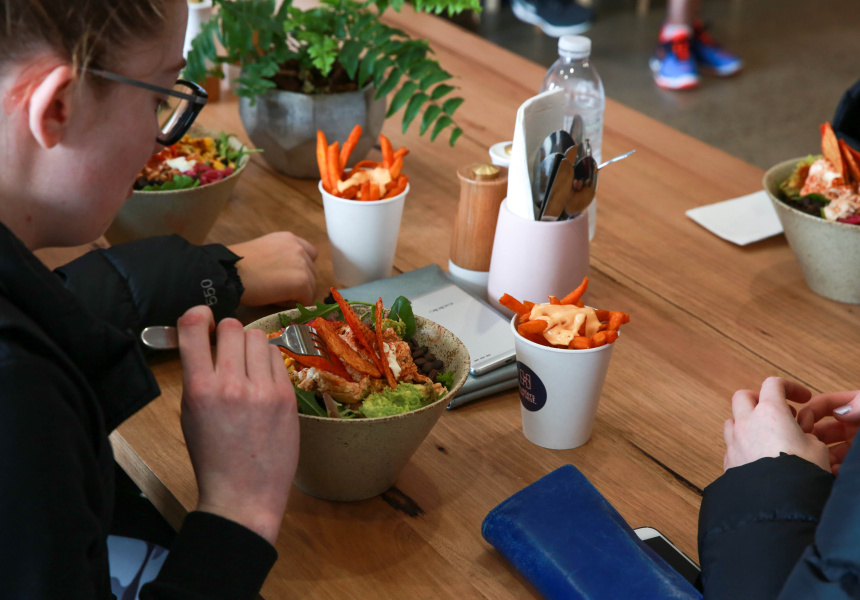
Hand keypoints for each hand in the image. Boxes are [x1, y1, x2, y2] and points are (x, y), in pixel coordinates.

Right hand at [177, 305, 298, 544]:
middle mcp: (230, 384)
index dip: (197, 315)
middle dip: (228, 333)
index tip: (202, 317)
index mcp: (198, 389)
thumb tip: (206, 342)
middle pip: (232, 327)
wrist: (243, 494)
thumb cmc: (212, 456)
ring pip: (258, 338)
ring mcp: (262, 390)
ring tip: (247, 367)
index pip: (194, 329)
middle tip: (228, 350)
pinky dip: (268, 362)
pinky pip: (277, 358)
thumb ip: (197, 375)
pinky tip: (263, 380)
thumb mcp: (190, 415)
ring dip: (250, 346)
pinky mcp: (286, 396)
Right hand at [229, 232, 317, 306]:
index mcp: (289, 238)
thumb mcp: (264, 251)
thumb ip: (281, 257)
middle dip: (298, 285)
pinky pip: (306, 301)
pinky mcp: (302, 282)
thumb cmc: (237, 265)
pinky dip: (292, 305)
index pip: (310, 255)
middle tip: (274, 289)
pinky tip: (274, 300)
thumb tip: (289, 275)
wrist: (228, 273)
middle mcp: (299, 248)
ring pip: (310, 289)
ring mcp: (303, 265)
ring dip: (295, 295)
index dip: (300, 269)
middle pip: (312, 274)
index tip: (286, 278)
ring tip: (272, 294)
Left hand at [723, 377, 829, 472]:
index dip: (789, 387)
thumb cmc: (799, 473)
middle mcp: (746, 423)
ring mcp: (733, 441)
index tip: (802, 398)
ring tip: (766, 437)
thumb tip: (798, 436)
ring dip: (747, 423)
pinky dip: (743, 445)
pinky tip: (758, 457)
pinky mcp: (728, 461)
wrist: (776, 503)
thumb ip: (805, 435)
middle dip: (759, 400)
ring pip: (733, 420)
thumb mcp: (817, 449)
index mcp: (769, 412)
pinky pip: (731, 445)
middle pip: (743, 396)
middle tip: (778, 413)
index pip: (773, 384)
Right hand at [797, 390, 859, 475]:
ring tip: (813, 464)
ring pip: (826, 452)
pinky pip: (838, 469)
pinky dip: (830, 472)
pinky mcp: (855, 467)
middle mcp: (851, 430)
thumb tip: (837, 412)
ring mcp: (853, 449)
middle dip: (809, 438)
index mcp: (854, 411)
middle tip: (800, 448)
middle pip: (821, 430)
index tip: (802, 425)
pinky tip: (829, 474)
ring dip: (818, 457)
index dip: (810, 412)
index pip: (824, 405)